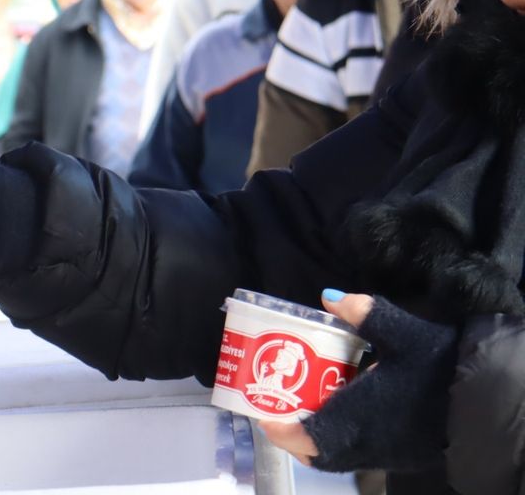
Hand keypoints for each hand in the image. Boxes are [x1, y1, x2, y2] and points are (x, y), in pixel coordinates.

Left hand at [259, 290, 455, 471]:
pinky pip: (360, 454)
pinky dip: (340, 440)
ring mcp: (387, 453)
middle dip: (293, 437)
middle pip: (319, 453)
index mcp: (364, 416)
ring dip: (316, 439)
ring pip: (339, 457)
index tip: (262, 416)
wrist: (490, 396)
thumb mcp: (405, 331)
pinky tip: (340, 410)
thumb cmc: (444, 366)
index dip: (284, 431)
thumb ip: (364, 312)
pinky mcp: (402, 454)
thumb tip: (329, 297)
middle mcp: (370, 442)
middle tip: (274, 409)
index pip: (313, 437)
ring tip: (302, 408)